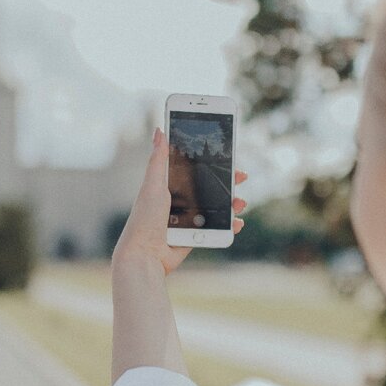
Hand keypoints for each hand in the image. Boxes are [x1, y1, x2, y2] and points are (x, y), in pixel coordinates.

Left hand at [112, 127, 247, 276]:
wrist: (145, 255)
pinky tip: (237, 223)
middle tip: (241, 176)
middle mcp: (180, 200)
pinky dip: (230, 225)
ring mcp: (188, 218)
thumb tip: (159, 130)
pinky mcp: (194, 234)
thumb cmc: (144, 220)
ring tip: (240, 202)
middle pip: (209, 185)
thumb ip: (158, 160)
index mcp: (169, 185)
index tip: (226, 152)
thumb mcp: (152, 185)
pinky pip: (216, 227)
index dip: (210, 160)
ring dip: (232, 202)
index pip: (193, 167)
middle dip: (227, 181)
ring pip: (216, 206)